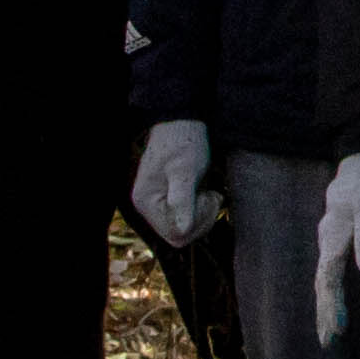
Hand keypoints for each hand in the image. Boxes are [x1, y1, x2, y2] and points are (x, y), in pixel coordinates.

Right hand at [133, 118, 219, 244]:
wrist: (183, 123)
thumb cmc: (183, 142)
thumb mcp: (185, 170)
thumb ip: (182, 200)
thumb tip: (182, 229)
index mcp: (147, 202)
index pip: (176, 234)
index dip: (198, 222)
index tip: (209, 198)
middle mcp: (147, 207)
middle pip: (179, 235)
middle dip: (201, 220)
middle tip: (212, 196)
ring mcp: (156, 204)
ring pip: (184, 230)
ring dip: (203, 215)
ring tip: (209, 192)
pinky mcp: (167, 200)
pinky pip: (185, 219)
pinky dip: (200, 210)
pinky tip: (205, 193)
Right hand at [317, 152, 359, 342]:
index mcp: (332, 234)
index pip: (328, 277)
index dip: (331, 304)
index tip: (336, 331)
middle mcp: (328, 238)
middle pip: (323, 281)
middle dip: (324, 311)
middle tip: (327, 342)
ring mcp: (332, 237)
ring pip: (325, 276)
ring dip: (326, 304)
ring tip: (328, 332)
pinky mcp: (340, 235)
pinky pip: (332, 268)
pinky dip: (332, 288)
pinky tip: (334, 300)